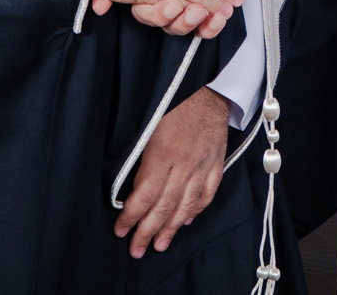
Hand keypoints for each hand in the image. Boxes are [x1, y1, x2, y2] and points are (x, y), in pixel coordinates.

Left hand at [115, 87, 230, 257]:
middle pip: (163, 207)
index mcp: (162, 155)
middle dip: (147, 231)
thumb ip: (138, 154)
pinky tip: (187, 220)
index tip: (120, 229)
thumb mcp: (146, 124)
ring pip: (185, 206)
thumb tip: (127, 181)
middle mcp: (183, 166)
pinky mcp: (216, 164)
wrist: (208, 87)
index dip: (131, 216)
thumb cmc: (173, 100)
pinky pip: (207, 194)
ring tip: (160, 244)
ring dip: (171, 228)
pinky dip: (197, 210)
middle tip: (137, 250)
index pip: (143, 196)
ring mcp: (202, 167)